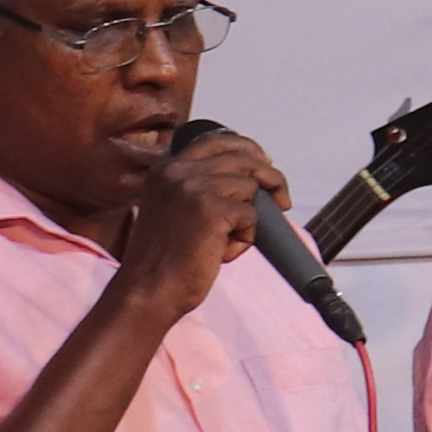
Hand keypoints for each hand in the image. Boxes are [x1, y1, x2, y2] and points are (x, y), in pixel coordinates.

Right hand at [120, 124, 286, 320]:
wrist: (149, 290)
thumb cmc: (166, 258)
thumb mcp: (175, 208)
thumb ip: (201, 187)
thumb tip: (250, 177)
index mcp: (165, 168)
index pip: (215, 140)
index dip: (247, 149)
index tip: (265, 162)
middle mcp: (177, 171)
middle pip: (243, 157)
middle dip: (271, 176)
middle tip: (282, 199)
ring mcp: (193, 187)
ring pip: (251, 187)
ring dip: (250, 218)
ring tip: (226, 242)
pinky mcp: (211, 208)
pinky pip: (252, 215)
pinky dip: (246, 238)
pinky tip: (222, 253)